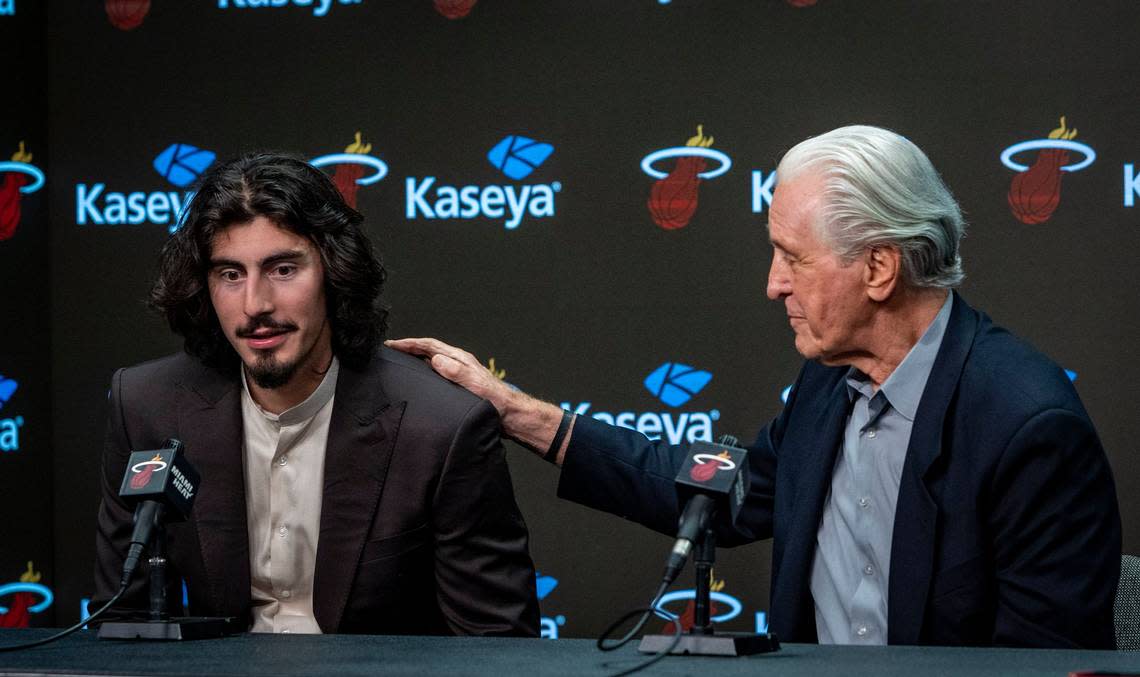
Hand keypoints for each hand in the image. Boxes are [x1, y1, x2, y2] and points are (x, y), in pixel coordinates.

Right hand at [385, 337, 570, 461]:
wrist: (511, 416)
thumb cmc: (496, 402)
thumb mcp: (475, 385)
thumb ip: (456, 372)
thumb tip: (435, 360)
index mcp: (460, 359)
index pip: (429, 346)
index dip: (409, 343)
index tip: (391, 344)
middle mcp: (458, 364)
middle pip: (428, 350)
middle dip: (408, 349)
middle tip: (389, 351)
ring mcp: (458, 374)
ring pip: (431, 362)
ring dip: (415, 360)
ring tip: (398, 364)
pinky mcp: (458, 387)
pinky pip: (436, 375)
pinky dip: (423, 374)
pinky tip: (418, 383)